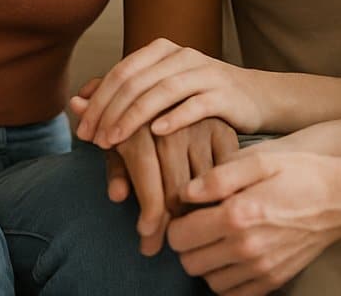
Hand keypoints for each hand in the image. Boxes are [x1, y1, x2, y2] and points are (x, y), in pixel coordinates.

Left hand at [71, 38, 265, 145]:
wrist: (256, 98)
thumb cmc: (199, 98)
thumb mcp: (159, 90)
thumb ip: (122, 93)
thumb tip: (77, 99)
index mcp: (161, 51)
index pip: (121, 72)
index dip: (98, 100)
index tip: (82, 131)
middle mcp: (181, 56)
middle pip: (136, 81)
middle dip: (110, 112)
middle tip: (93, 140)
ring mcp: (204, 73)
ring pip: (162, 91)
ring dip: (134, 116)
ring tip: (114, 140)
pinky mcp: (225, 93)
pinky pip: (196, 104)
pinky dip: (175, 117)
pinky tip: (157, 134)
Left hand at [105, 119, 239, 255]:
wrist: (166, 92)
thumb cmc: (137, 127)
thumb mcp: (122, 143)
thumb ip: (117, 169)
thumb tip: (116, 196)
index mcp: (140, 122)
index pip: (146, 170)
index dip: (147, 206)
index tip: (146, 235)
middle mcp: (171, 120)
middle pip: (175, 181)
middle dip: (167, 221)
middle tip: (158, 247)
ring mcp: (199, 124)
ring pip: (201, 180)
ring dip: (195, 213)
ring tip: (184, 237)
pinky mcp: (222, 129)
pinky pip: (223, 170)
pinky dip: (218, 193)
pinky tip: (209, 213)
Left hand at [168, 150, 340, 295]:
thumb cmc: (298, 173)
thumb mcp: (259, 160)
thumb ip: (218, 176)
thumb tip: (185, 193)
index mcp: (237, 215)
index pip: (180, 236)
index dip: (177, 223)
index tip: (189, 211)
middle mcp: (247, 248)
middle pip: (190, 263)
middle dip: (188, 244)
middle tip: (200, 225)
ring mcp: (262, 268)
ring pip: (209, 281)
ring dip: (207, 263)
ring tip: (218, 240)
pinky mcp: (275, 279)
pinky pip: (234, 294)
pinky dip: (227, 279)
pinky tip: (234, 256)